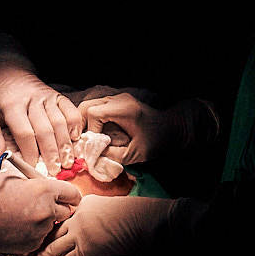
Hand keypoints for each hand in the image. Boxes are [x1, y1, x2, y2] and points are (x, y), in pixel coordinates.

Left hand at [0, 66, 82, 175]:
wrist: (11, 73)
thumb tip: (0, 157)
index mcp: (12, 105)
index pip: (24, 132)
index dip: (30, 151)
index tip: (32, 166)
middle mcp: (32, 100)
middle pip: (45, 129)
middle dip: (51, 152)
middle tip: (55, 170)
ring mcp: (47, 97)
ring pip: (60, 122)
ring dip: (65, 144)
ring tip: (67, 161)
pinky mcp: (58, 96)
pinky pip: (70, 111)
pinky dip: (75, 126)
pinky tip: (74, 140)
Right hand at [0, 175, 82, 255]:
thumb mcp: (16, 180)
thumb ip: (38, 186)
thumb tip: (51, 191)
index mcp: (45, 189)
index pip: (73, 194)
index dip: (70, 197)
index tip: (68, 200)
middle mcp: (47, 210)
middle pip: (67, 212)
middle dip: (58, 211)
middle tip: (44, 210)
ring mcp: (41, 229)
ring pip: (52, 227)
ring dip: (44, 224)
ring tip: (25, 219)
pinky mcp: (32, 244)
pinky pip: (41, 239)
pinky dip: (34, 235)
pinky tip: (19, 229)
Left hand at [22, 195, 175, 255]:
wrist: (143, 220)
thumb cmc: (129, 213)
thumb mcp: (104, 205)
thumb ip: (87, 210)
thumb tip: (76, 219)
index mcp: (80, 204)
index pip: (55, 214)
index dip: (40, 222)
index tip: (27, 226)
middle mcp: (76, 216)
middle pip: (48, 230)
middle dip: (32, 239)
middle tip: (16, 247)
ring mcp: (80, 232)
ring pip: (51, 247)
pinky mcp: (88, 248)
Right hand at [78, 93, 218, 164]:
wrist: (174, 128)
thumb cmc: (157, 142)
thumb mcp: (135, 154)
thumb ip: (112, 156)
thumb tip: (91, 157)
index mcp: (124, 110)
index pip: (93, 113)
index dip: (89, 130)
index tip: (94, 144)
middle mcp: (119, 99)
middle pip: (87, 105)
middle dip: (81, 124)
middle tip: (83, 141)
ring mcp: (118, 98)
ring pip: (90, 104)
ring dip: (85, 121)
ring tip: (88, 138)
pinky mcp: (119, 101)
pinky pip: (98, 106)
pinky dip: (92, 119)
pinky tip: (96, 132)